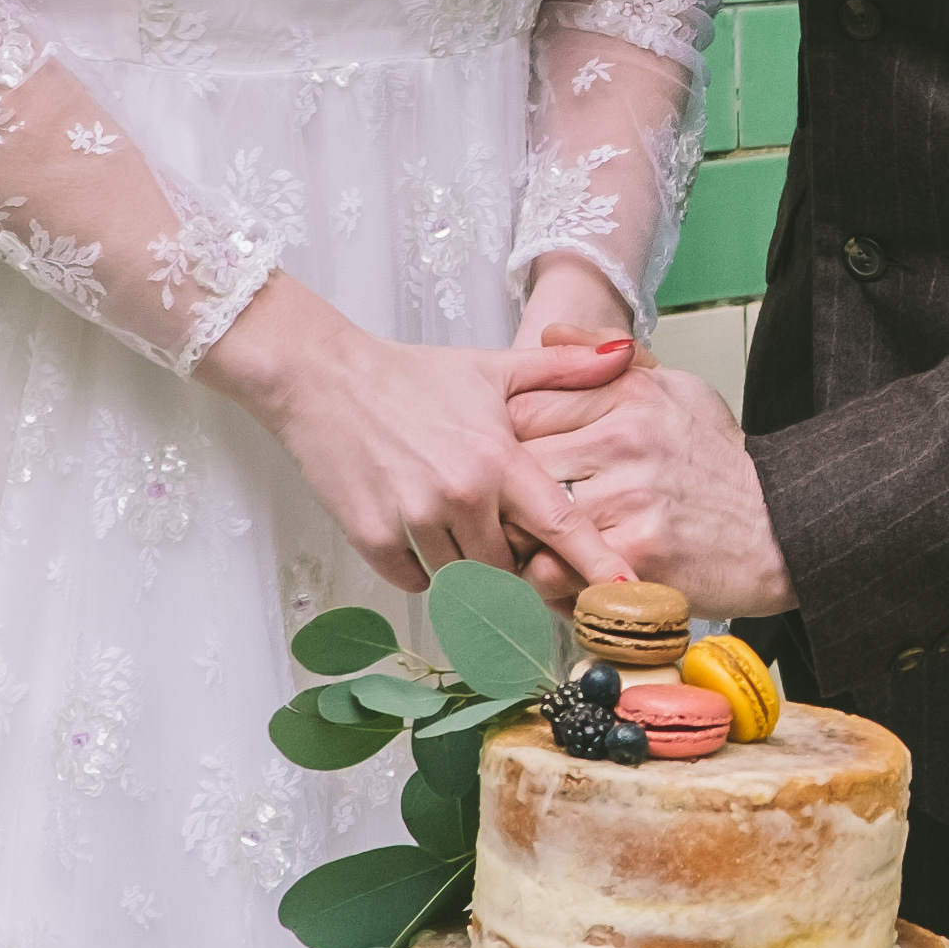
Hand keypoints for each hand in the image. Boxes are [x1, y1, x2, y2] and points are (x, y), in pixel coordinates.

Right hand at [198, 277, 626, 597]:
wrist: (323, 378)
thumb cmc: (411, 376)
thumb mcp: (493, 367)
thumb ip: (563, 368)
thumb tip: (624, 352)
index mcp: (497, 458)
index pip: (561, 524)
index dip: (596, 564)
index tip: (625, 595)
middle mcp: (460, 495)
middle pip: (510, 568)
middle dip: (515, 563)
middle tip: (505, 539)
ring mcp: (413, 520)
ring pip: (463, 580)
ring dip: (467, 567)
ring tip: (457, 525)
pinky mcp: (371, 538)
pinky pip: (415, 581)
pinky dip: (422, 568)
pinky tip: (419, 530)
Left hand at [503, 355, 788, 616]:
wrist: (782, 527)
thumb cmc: (719, 463)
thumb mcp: (676, 389)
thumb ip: (608, 359)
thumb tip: (547, 335)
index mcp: (628, 393)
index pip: (521, 408)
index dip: (503, 442)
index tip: (508, 464)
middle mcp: (626, 439)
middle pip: (516, 465)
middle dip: (504, 495)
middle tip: (510, 513)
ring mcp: (630, 498)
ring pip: (530, 521)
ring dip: (522, 541)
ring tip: (535, 547)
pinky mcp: (636, 555)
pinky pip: (557, 570)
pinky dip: (549, 580)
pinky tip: (564, 576)